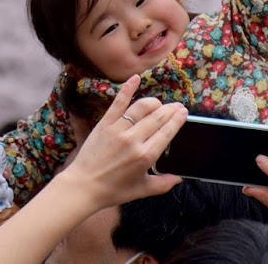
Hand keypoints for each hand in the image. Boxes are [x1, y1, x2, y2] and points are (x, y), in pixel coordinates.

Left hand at [59, 74, 187, 210]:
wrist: (84, 186)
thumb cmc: (113, 190)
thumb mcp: (141, 190)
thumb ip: (163, 184)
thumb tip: (179, 177)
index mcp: (146, 156)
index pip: (167, 132)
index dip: (177, 120)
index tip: (183, 113)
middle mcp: (134, 140)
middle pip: (158, 117)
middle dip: (170, 110)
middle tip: (177, 106)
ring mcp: (119, 129)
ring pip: (142, 108)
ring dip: (154, 102)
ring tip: (160, 103)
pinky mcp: (105, 123)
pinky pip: (119, 102)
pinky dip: (128, 88)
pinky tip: (135, 78)